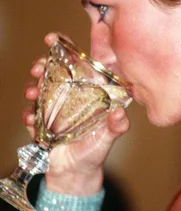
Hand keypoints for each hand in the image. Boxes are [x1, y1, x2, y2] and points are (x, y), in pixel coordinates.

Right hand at [21, 33, 129, 193]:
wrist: (75, 173)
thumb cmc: (96, 151)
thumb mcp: (109, 137)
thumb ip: (116, 126)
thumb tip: (120, 114)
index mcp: (95, 92)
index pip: (87, 62)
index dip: (74, 46)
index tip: (56, 36)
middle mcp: (76, 94)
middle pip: (59, 69)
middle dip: (46, 63)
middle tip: (39, 66)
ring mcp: (58, 105)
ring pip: (43, 85)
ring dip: (35, 85)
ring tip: (32, 91)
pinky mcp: (43, 119)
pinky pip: (33, 111)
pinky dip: (30, 113)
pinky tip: (32, 120)